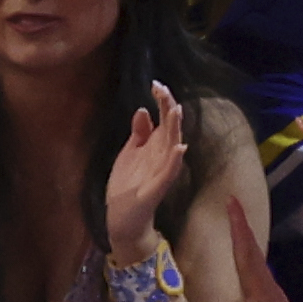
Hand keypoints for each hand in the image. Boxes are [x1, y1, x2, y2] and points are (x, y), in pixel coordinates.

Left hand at [103, 82, 188, 260]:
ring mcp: (162, 171)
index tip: (155, 84)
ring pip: (173, 146)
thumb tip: (143, 110)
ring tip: (175, 110)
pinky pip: (169, 172)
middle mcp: (163, 155)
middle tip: (163, 89)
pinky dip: (175, 160)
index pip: (164, 118)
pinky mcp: (157, 187)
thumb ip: (139, 134)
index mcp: (156, 146)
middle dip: (169, 108)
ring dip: (175, 129)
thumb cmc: (127, 186)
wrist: (122, 218)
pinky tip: (179, 147)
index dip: (162, 100)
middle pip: (171, 127)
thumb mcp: (130, 154)